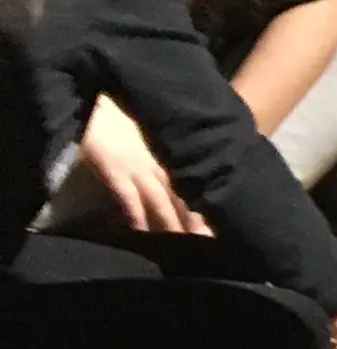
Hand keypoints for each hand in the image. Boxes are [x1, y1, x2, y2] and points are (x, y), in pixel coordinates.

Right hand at [78, 102, 206, 234]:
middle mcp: (163, 162)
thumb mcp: (163, 132)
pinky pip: (128, 197)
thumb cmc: (131, 115)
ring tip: (182, 246)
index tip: (225, 226)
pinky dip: (135, 216)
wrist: (101, 102)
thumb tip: (198, 169)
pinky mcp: (115, 169)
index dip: (212, 204)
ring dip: (171, 225)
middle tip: (210, 245)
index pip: (200, 183)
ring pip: (161, 201)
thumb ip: (179, 149)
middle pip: (184, 197)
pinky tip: (140, 232)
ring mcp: (138, 167)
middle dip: (197, 222)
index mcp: (177, 153)